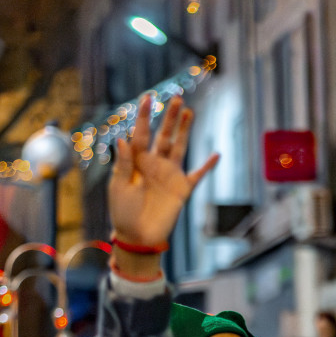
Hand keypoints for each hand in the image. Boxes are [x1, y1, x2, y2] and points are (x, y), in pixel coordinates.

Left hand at [109, 94, 218, 248]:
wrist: (137, 238)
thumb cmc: (123, 213)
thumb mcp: (119, 187)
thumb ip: (123, 164)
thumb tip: (122, 139)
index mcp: (137, 162)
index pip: (141, 134)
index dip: (144, 116)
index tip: (147, 98)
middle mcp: (154, 165)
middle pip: (163, 135)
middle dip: (169, 117)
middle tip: (176, 98)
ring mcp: (169, 175)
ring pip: (179, 147)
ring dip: (184, 131)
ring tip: (188, 112)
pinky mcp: (182, 189)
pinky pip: (197, 175)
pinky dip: (207, 166)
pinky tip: (216, 155)